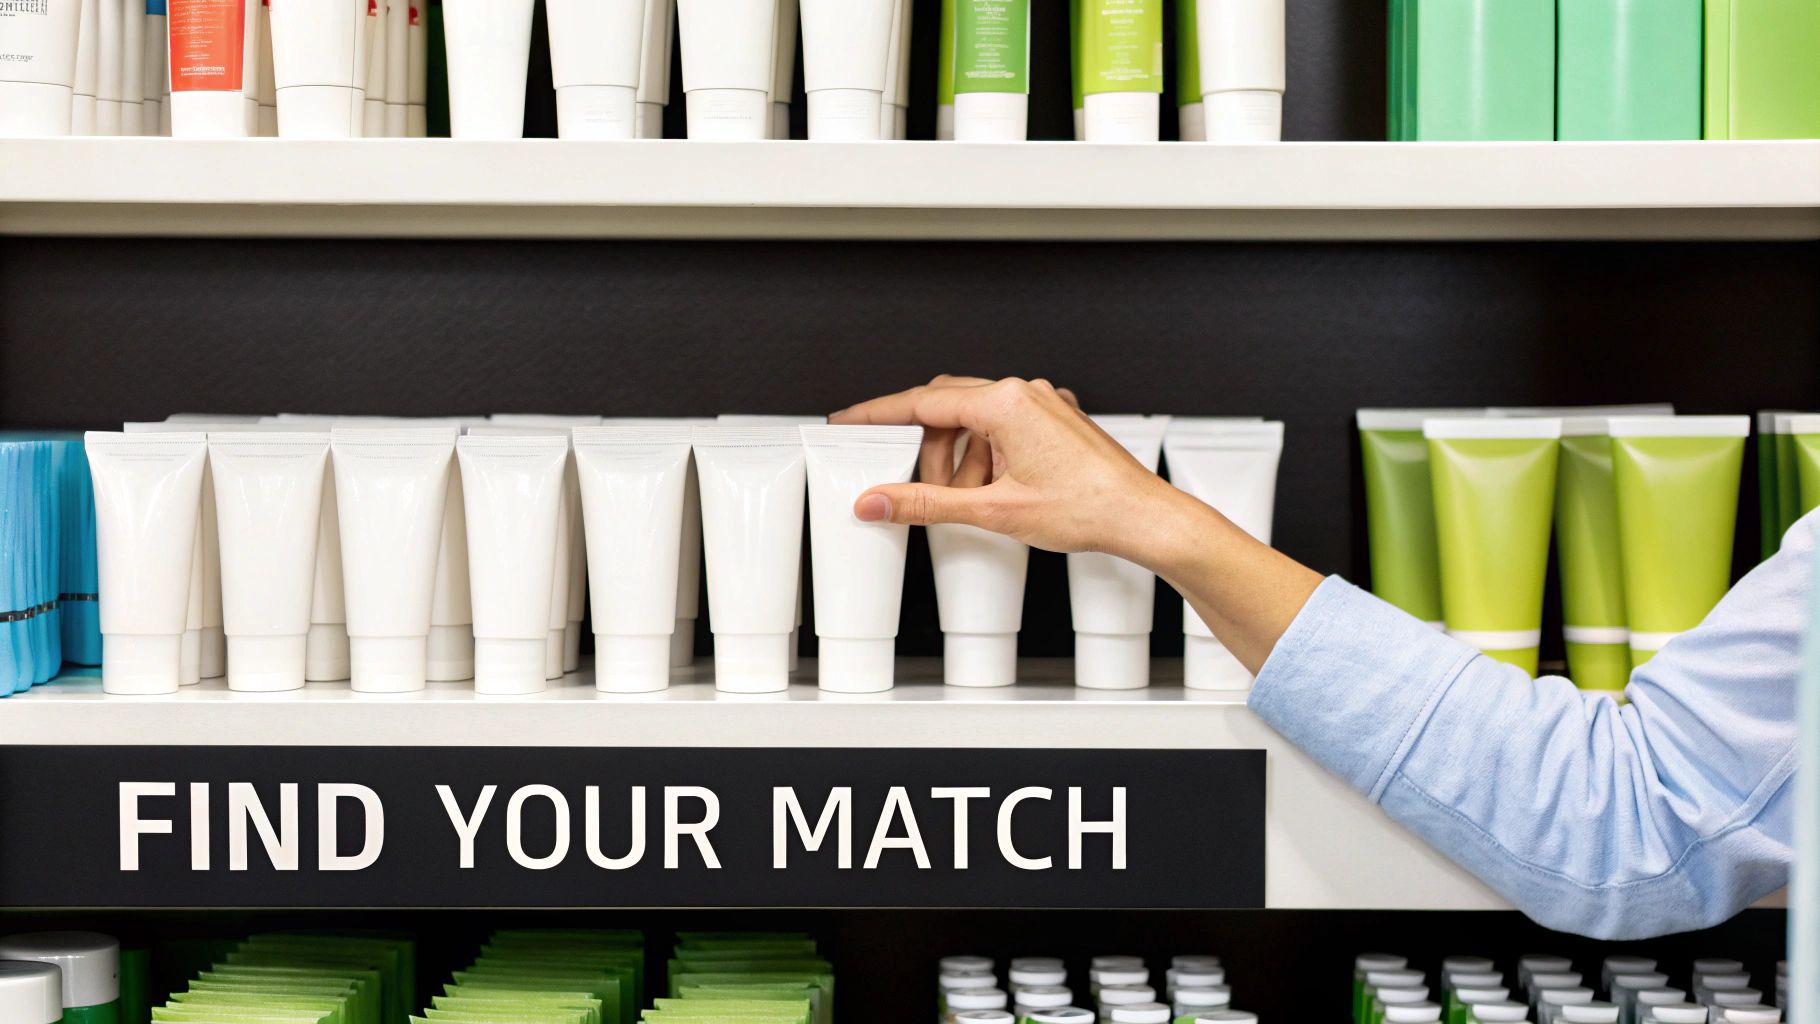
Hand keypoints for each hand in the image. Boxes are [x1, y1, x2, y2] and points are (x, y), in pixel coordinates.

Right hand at [830, 375, 1322, 673]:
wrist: (1144, 518)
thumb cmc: (1088, 509)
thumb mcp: (992, 511)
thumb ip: (925, 505)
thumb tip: (877, 500)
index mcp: (1006, 404)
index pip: (922, 402)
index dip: (878, 414)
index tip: (848, 421)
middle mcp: (1026, 393)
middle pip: (948, 408)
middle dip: (924, 447)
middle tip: (906, 479)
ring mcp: (1045, 404)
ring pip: (977, 421)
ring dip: (960, 458)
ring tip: (965, 499)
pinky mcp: (1058, 422)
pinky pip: (1005, 428)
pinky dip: (987, 456)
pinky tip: (992, 491)